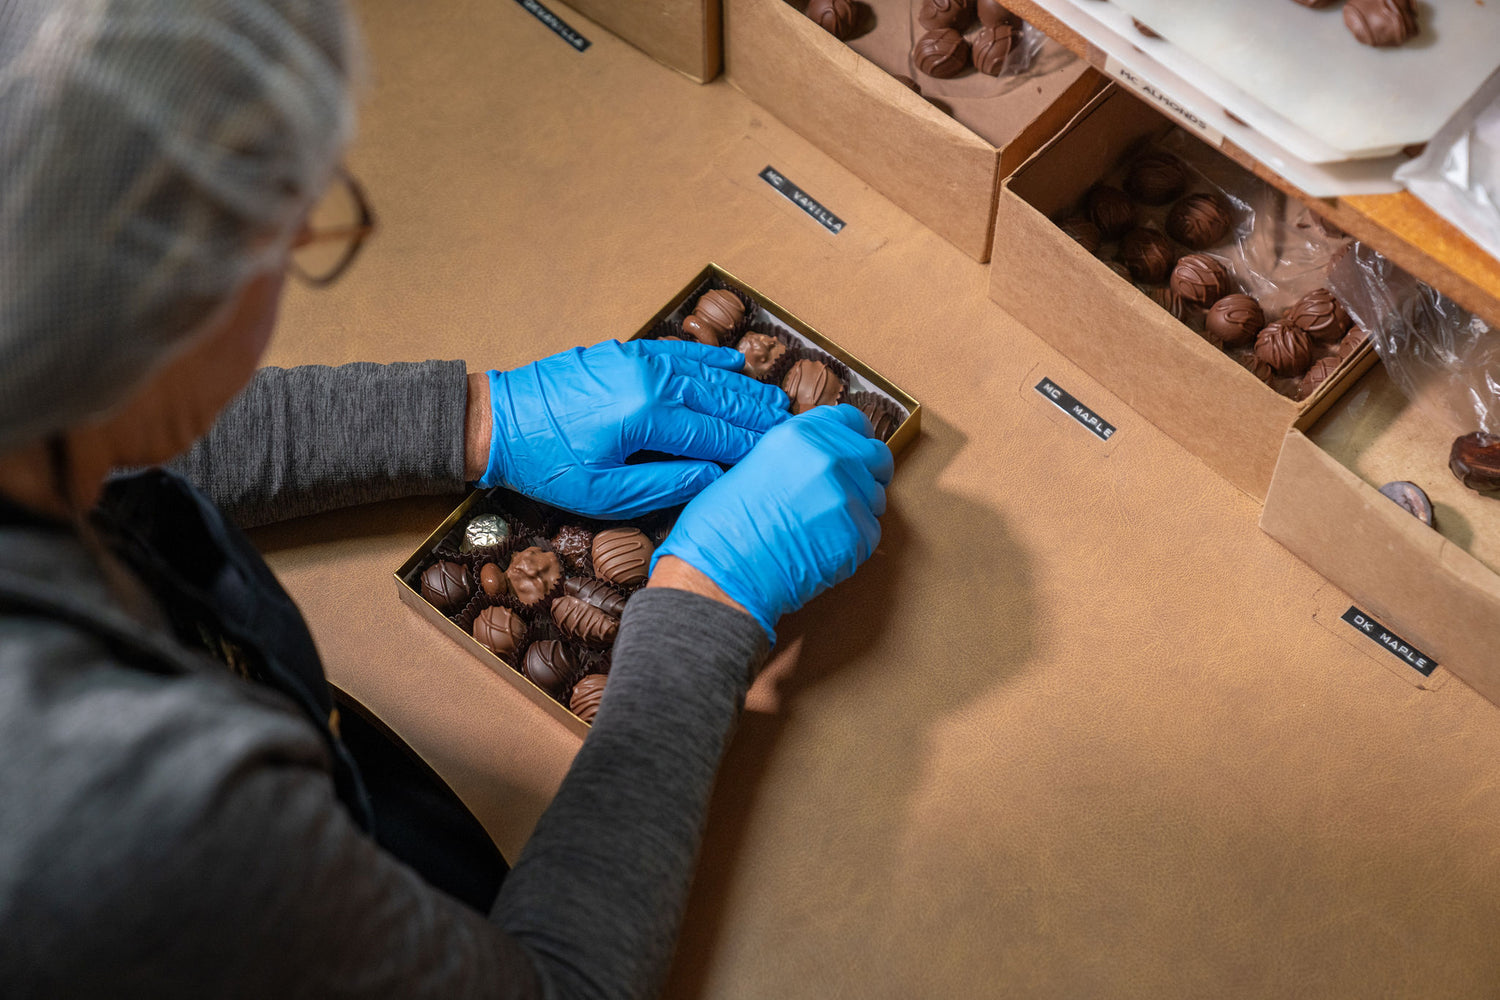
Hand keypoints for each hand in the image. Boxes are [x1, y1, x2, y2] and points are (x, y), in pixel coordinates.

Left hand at [477, 339, 789, 517]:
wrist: (501, 421)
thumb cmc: (549, 465)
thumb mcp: (607, 494)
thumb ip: (667, 484)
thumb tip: (714, 475)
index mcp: (649, 415)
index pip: (717, 433)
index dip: (751, 447)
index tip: (779, 457)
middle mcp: (651, 378)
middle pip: (721, 397)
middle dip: (759, 415)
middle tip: (793, 428)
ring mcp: (639, 359)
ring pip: (707, 372)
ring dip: (743, 389)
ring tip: (775, 403)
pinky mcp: (625, 352)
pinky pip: (680, 353)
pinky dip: (711, 360)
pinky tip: (734, 364)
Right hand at [651, 404, 893, 642]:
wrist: (724, 570)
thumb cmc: (724, 525)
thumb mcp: (755, 463)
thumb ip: (797, 453)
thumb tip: (820, 458)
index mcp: (801, 434)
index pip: (852, 421)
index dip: (854, 437)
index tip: (854, 449)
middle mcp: (830, 458)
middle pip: (875, 456)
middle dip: (868, 471)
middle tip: (847, 490)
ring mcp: (848, 496)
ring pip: (875, 497)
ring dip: (858, 509)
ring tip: (821, 526)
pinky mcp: (858, 535)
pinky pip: (870, 533)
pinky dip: (853, 541)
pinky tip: (821, 547)